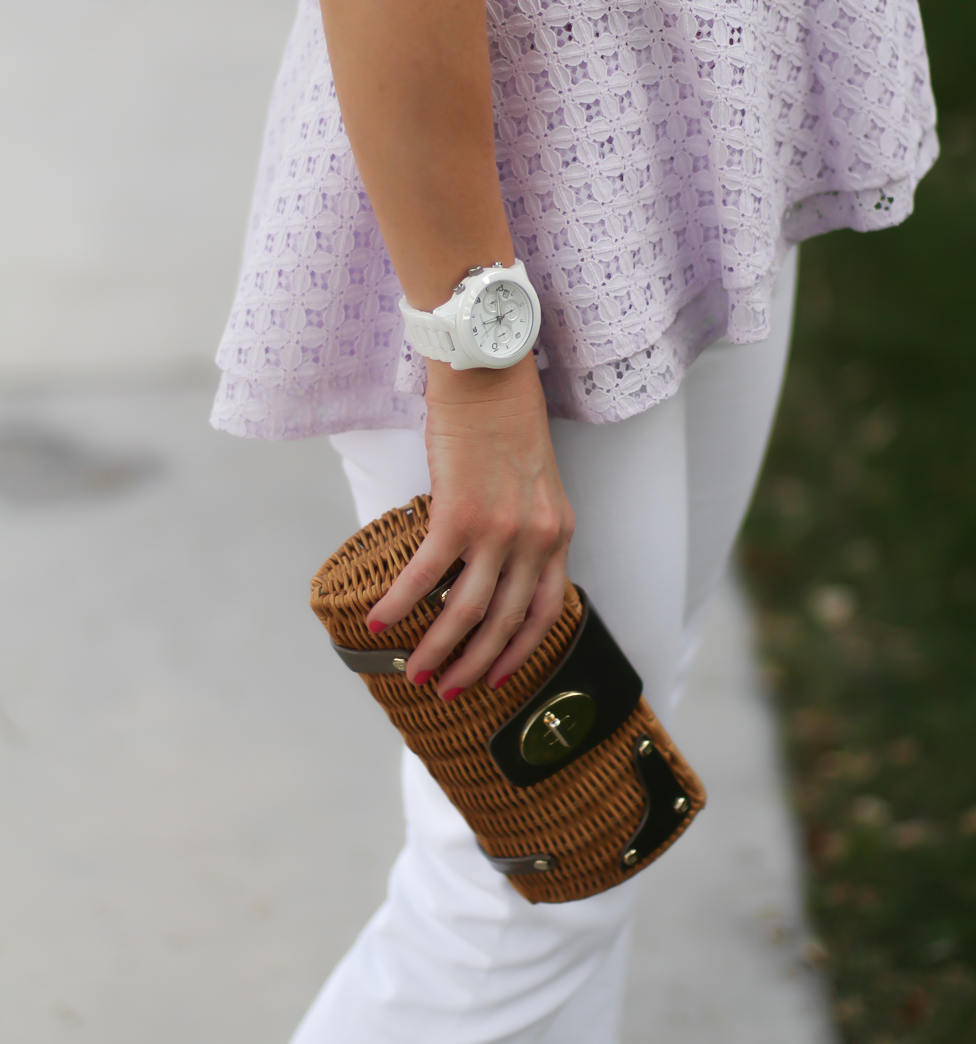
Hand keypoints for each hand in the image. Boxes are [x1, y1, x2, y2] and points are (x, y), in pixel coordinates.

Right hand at [366, 354, 573, 697]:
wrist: (489, 373)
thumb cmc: (506, 419)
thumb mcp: (535, 481)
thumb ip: (526, 525)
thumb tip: (491, 564)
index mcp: (558, 532)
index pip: (547, 611)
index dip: (520, 652)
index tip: (498, 678)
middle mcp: (536, 538)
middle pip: (506, 623)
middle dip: (474, 665)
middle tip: (447, 689)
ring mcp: (499, 529)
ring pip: (467, 611)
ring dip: (438, 649)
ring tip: (414, 670)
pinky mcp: (458, 514)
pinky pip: (426, 576)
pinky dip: (400, 604)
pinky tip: (381, 622)